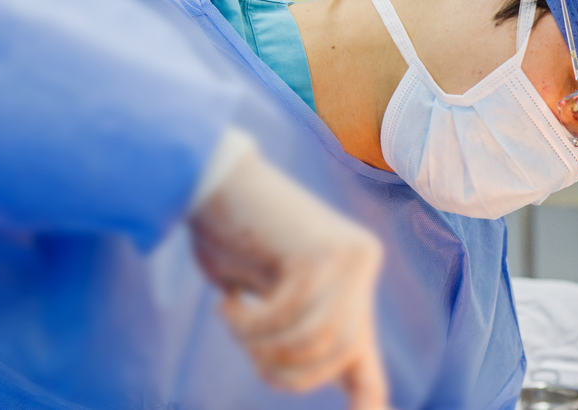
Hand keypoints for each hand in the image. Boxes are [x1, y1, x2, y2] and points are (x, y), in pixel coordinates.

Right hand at [189, 151, 389, 409]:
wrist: (209, 179)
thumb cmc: (229, 237)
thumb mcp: (267, 292)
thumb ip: (294, 326)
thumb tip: (305, 367)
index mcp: (352, 283)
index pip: (366, 356)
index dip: (369, 398)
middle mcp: (363, 265)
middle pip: (341, 352)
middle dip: (289, 371)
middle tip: (250, 353)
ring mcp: (349, 255)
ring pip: (318, 338)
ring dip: (264, 345)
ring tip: (234, 321)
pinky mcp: (323, 250)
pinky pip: (291, 314)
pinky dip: (252, 323)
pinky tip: (228, 304)